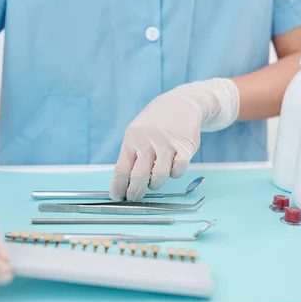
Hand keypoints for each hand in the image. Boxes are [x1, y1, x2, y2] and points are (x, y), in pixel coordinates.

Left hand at [110, 78, 239, 200]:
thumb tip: (124, 182)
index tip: (116, 196)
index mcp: (132, 139)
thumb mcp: (137, 132)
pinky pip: (177, 171)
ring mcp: (166, 145)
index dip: (118, 186)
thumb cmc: (155, 122)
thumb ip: (132, 154)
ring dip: (155, 184)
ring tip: (154, 180)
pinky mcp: (184, 148)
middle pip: (138, 177)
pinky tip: (171, 167)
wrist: (180, 103)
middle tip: (134, 197)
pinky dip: (174, 174)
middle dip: (135, 192)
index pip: (122, 169)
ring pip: (159, 177)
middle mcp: (147, 142)